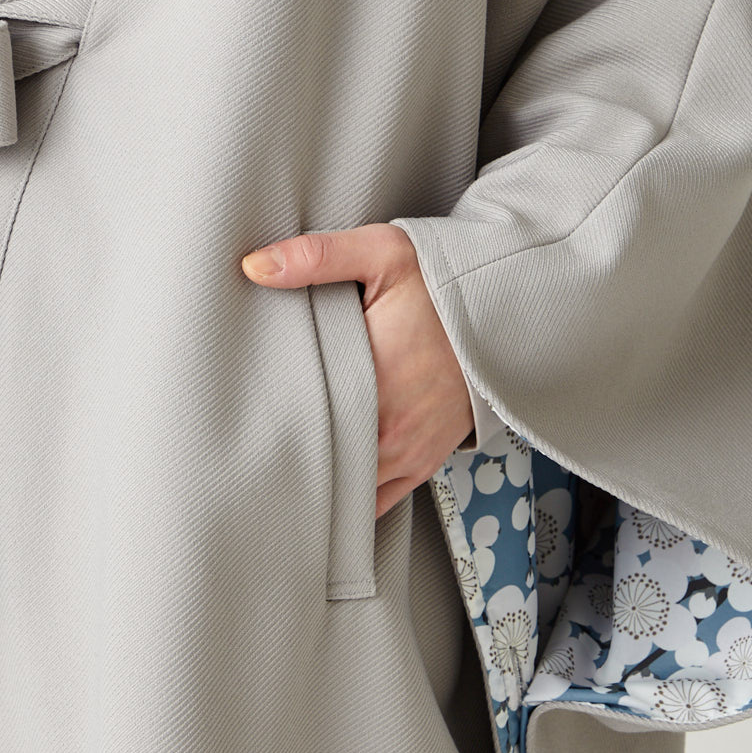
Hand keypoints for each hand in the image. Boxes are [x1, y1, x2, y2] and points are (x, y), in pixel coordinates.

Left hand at [241, 223, 474, 518]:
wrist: (510, 311)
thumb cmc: (446, 284)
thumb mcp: (384, 253)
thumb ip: (318, 257)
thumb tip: (256, 266)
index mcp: (371, 382)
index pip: (300, 421)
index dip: (266, 425)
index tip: (241, 421)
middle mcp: (389, 431)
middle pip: (319, 463)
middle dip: (286, 457)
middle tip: (249, 450)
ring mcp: (406, 455)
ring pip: (346, 489)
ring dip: (318, 479)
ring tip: (282, 468)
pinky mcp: (421, 463)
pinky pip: (376, 500)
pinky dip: (350, 496)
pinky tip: (325, 482)